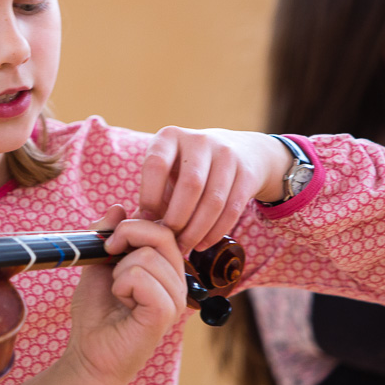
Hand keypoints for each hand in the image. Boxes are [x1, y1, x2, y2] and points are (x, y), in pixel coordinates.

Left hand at [63, 206, 186, 384]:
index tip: (109, 241)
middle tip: (108, 256)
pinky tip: (122, 302)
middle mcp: (177, 280)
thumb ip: (107, 234)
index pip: (163, 226)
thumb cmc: (96, 313)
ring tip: (118, 293)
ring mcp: (175, 297)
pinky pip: (142, 278)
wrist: (88, 353)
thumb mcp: (97, 263)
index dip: (134, 225)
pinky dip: (122, 285)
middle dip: (125, 236)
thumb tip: (119, 206)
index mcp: (166, 267)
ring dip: (120, 271)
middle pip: (161, 234)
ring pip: (147, 256)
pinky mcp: (165, 313)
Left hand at [137, 127, 290, 252]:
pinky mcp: (247, 172)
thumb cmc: (188, 168)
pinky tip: (202, 244)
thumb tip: (137, 227)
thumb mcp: (167, 170)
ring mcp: (226, 154)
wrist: (240, 151)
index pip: (156, 164)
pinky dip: (215, 232)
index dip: (150, 196)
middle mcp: (199, 140)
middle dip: (177, 219)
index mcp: (170, 137)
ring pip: (213, 200)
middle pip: (190, 185)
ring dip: (197, 231)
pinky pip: (232, 209)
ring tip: (184, 247)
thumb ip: (152, 195)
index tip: (147, 220)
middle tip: (169, 241)